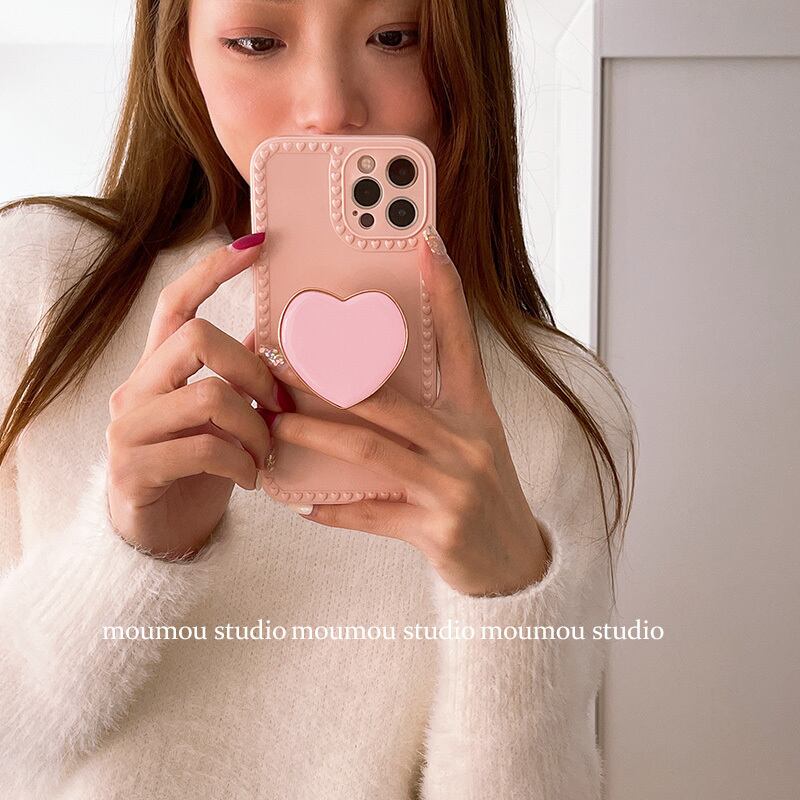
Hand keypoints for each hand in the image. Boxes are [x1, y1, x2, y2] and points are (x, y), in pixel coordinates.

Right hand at [106, 233, 286, 560]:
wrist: (160, 531)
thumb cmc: (196, 466)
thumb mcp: (220, 417)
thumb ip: (236, 375)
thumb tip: (270, 334)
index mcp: (157, 370)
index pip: (176, 304)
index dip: (213, 271)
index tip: (255, 244)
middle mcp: (134, 390)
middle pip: (196, 338)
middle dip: (254, 368)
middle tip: (279, 404)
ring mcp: (128, 429)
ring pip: (209, 396)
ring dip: (256, 426)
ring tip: (267, 452)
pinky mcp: (135, 469)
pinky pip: (203, 449)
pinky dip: (242, 463)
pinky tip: (253, 478)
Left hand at [260, 226, 549, 596]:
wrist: (516, 564)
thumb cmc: (485, 495)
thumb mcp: (474, 441)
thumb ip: (430, 412)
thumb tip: (368, 386)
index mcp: (476, 412)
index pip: (461, 341)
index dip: (446, 291)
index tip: (426, 244)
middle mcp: (467, 442)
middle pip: (386, 396)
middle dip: (325, 376)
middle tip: (277, 357)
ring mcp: (454, 486)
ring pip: (369, 449)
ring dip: (314, 436)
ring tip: (274, 424)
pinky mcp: (437, 530)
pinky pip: (371, 514)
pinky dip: (333, 510)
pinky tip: (300, 503)